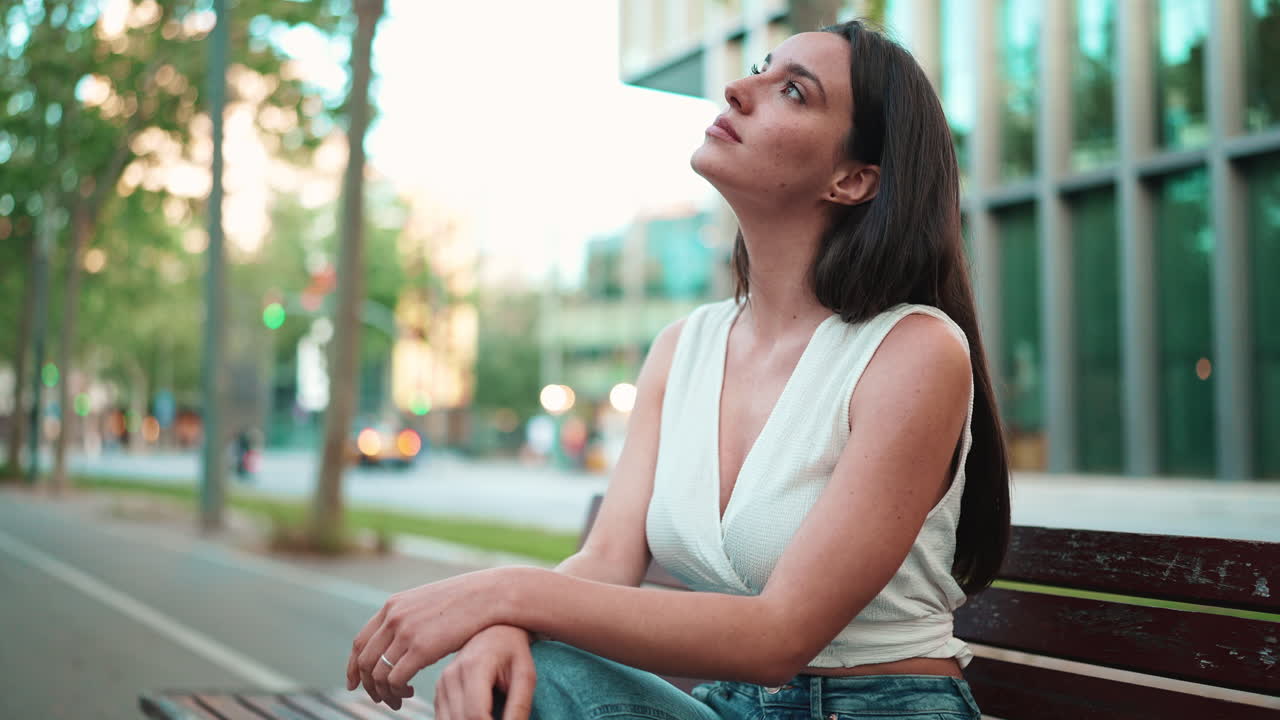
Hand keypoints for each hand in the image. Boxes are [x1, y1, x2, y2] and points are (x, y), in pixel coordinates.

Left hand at [346, 569, 505, 709]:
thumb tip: (400, 640)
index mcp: (393, 606)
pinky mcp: (421, 648)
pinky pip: (395, 679)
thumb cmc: (466, 602)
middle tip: (380, 698)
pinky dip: (397, 692)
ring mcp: (406, 632)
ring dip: (384, 693)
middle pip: (364, 660)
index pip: (359, 641)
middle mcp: (394, 617)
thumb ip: (410, 618)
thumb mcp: (428, 603)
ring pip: (378, 674)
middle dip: (367, 685)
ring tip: (399, 700)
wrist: (489, 595)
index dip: (353, 666)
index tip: (355, 683)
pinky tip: (410, 693)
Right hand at [434, 625, 537, 719]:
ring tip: (491, 716)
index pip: (476, 714)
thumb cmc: (513, 651)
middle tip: (500, 718)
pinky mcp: (439, 691)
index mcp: (473, 666)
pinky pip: (443, 719)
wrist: (495, 630)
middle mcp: (451, 675)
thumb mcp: (525, 676)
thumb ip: (519, 706)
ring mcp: (441, 684)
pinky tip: (479, 716)